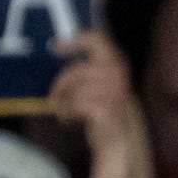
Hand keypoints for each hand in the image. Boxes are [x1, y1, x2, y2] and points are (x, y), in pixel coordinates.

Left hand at [46, 31, 137, 151]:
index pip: (97, 39)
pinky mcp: (104, 108)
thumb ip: (90, 65)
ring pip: (73, 90)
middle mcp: (117, 73)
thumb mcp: (105, 81)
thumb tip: (61, 47)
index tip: (57, 48)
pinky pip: (75, 105)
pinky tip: (67, 119)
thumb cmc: (109, 107)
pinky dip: (67, 113)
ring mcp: (112, 90)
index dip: (76, 40)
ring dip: (62, 102)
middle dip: (61, 83)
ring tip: (62, 111)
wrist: (125, 137)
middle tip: (52, 96)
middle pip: (76, 70)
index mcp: (117, 61)